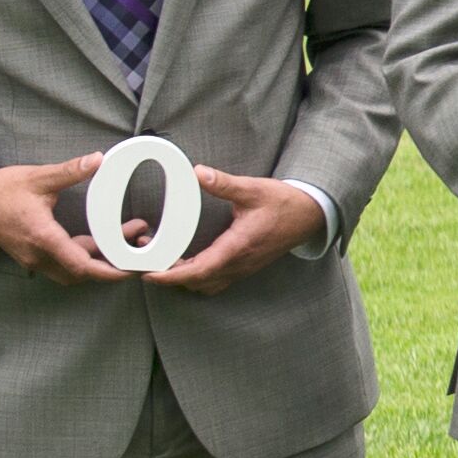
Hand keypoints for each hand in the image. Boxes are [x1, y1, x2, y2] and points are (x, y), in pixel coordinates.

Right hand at [0, 155, 126, 282]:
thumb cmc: (3, 189)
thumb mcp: (38, 177)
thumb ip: (70, 171)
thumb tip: (98, 159)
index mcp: (42, 236)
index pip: (81, 265)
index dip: (110, 270)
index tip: (132, 267)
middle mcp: (38, 255)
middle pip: (81, 273)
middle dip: (110, 265)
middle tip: (136, 251)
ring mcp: (33, 259)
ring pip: (72, 271)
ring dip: (96, 261)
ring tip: (122, 241)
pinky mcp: (32, 257)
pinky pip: (62, 265)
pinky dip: (82, 257)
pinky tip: (98, 239)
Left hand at [150, 165, 322, 295]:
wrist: (310, 215)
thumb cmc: (283, 202)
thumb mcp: (253, 189)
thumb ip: (223, 183)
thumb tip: (197, 172)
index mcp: (237, 247)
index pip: (198, 271)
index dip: (171, 276)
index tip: (148, 274)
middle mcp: (239, 264)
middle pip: (197, 283)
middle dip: (170, 277)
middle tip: (146, 262)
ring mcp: (243, 268)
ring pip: (207, 286)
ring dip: (184, 280)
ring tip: (165, 263)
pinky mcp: (246, 266)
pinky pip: (216, 281)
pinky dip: (198, 278)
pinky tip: (189, 263)